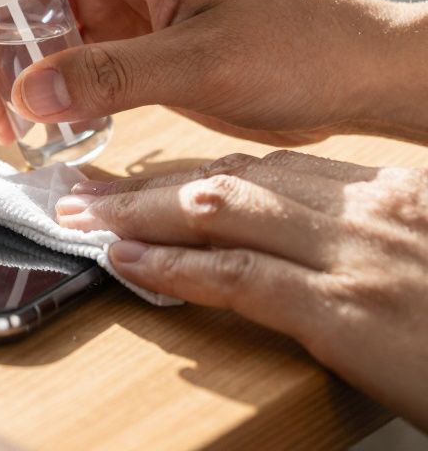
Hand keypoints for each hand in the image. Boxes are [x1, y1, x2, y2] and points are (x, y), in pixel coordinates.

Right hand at [0, 0, 425, 145]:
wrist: (340, 79)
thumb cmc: (297, 46)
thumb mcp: (206, 62)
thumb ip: (116, 78)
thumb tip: (29, 97)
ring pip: (10, 16)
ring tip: (12, 127)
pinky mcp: (104, 37)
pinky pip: (38, 54)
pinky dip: (22, 90)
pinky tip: (33, 129)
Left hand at [55, 150, 427, 428]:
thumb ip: (373, 239)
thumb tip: (307, 244)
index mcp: (394, 193)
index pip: (273, 167)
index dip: (197, 169)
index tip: (145, 176)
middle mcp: (370, 210)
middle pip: (234, 177)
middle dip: (149, 182)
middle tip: (86, 186)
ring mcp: (355, 257)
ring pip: (220, 212)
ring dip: (139, 212)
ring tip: (85, 216)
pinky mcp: (344, 311)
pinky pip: (236, 277)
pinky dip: (172, 267)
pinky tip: (128, 263)